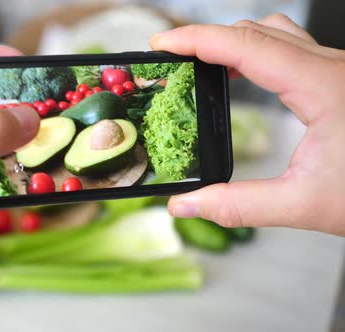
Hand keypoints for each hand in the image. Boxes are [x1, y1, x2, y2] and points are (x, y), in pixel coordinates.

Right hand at [153, 14, 344, 235]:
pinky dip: (255, 52)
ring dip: (233, 41)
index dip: (197, 40)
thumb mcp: (305, 204)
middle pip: (256, 30)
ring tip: (202, 63)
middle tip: (173, 58)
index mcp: (323, 86)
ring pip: (276, 33)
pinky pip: (290, 48)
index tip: (162, 45)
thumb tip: (185, 206)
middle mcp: (332, 67)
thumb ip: (238, 206)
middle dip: (207, 38)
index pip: (246, 45)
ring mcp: (337, 70)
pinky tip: (243, 76)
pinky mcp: (338, 79)